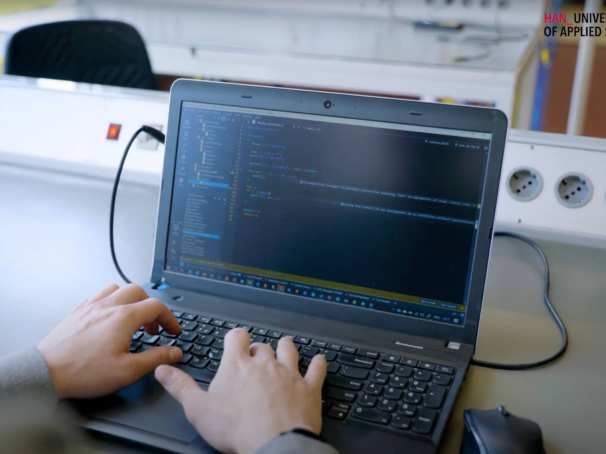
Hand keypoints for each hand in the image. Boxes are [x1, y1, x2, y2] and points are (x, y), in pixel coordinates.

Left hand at [38, 284, 181, 397]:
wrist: (45, 373)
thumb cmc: (83, 372)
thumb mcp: (127, 371)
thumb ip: (155, 358)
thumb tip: (174, 352)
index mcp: (124, 318)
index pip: (156, 306)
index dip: (169, 318)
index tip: (172, 330)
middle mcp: (108, 306)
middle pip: (139, 291)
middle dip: (151, 306)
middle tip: (153, 325)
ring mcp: (91, 307)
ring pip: (117, 289)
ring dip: (131, 299)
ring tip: (133, 317)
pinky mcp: (77, 312)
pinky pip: (99, 295)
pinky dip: (111, 301)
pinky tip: (110, 317)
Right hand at [155, 329, 326, 453]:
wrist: (273, 444)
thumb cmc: (237, 428)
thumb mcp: (198, 409)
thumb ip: (180, 387)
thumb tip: (163, 371)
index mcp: (237, 365)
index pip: (236, 336)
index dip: (234, 338)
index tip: (233, 343)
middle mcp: (265, 363)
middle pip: (262, 345)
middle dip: (258, 350)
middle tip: (255, 359)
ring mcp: (289, 373)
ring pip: (289, 349)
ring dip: (286, 349)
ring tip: (284, 350)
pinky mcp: (309, 387)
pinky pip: (317, 368)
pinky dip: (318, 363)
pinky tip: (319, 361)